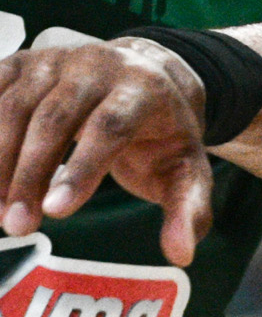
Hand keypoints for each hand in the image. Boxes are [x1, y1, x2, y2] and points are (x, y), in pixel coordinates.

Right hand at [0, 30, 213, 261]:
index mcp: (144, 87)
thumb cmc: (162, 133)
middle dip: (30, 174)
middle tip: (16, 226)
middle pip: (55, 118)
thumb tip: (182, 256)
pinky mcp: (20, 63)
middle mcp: (96, 66)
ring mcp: (54, 61)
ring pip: (14, 107)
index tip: (56, 212)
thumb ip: (188, 211)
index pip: (109, 126)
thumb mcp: (187, 169)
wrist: (143, 75)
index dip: (81, 169)